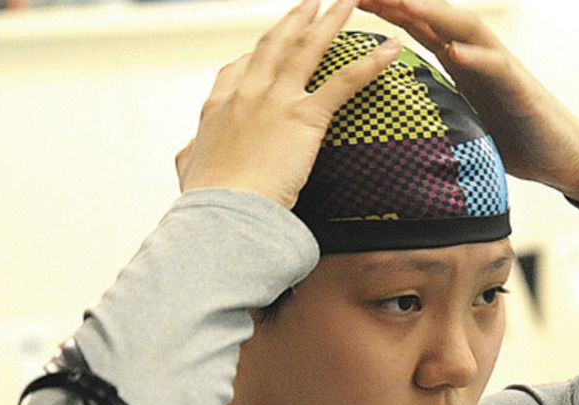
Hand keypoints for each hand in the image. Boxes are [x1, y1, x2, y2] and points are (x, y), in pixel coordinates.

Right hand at [175, 0, 401, 208]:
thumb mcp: (190, 170)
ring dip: (331, 20)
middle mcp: (247, 92)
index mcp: (219, 106)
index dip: (258, 53)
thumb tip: (189, 151)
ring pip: (308, 48)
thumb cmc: (209, 200)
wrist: (224, 210)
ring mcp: (275, 100)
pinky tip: (390, 50)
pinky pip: (344, 83)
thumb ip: (191, 155)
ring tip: (347, 2)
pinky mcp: (304, 117)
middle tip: (312, 3)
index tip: (270, 43)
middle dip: (296, 19)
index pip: (239, 68)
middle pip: (275, 43)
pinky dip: (370, 65)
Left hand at [358, 0, 578, 214]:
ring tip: (406, 2)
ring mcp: (501, 67)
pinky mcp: (521, 89)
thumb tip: (397, 110)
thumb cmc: (510, 136)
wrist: (559, 155)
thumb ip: (436, 102)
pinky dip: (478, 58)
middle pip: (437, 17)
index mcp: (461, 61)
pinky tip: (457, 52)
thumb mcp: (462, 116)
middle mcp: (479, 55)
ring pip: (467, 29)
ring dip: (436, 14)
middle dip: (404, 0)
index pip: (419, 26)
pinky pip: (498, 68)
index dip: (388, 9)